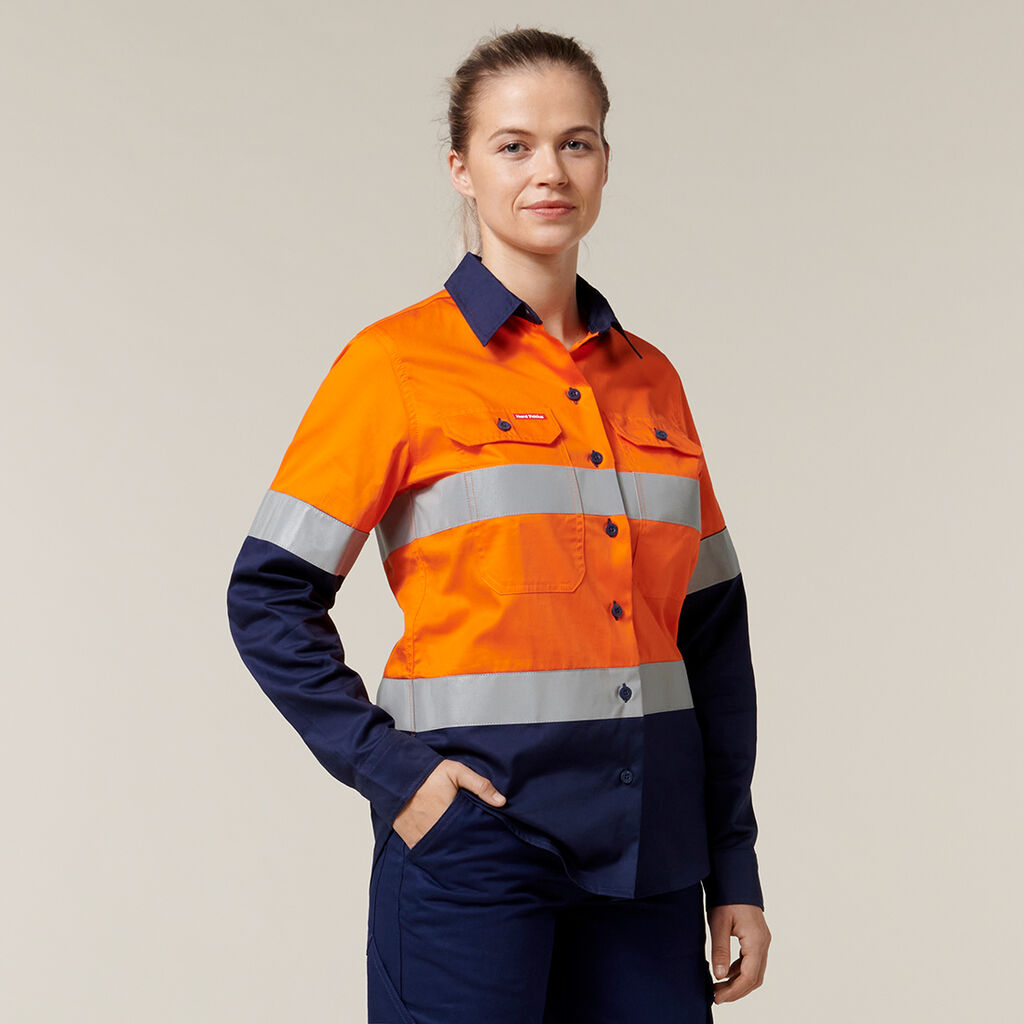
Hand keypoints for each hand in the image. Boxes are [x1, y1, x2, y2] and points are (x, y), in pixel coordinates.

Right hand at [392, 759, 506, 850]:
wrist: (395, 775)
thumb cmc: (428, 773)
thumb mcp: (456, 772)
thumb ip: (480, 785)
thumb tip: (502, 801)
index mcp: (448, 813)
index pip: (470, 834)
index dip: (479, 838)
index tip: (486, 839)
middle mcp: (434, 829)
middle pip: (457, 846)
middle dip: (467, 847)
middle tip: (476, 848)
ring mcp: (421, 836)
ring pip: (442, 852)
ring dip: (451, 851)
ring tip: (461, 849)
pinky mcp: (411, 840)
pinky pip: (426, 853)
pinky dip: (435, 853)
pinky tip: (444, 850)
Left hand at [707, 904, 770, 1002]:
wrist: (735, 878)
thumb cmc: (727, 897)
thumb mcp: (719, 923)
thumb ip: (720, 950)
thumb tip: (719, 976)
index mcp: (756, 941)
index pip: (748, 977)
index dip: (733, 991)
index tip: (717, 997)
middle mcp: (763, 943)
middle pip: (754, 978)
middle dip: (736, 991)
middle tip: (717, 996)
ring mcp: (762, 941)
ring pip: (754, 971)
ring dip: (738, 982)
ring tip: (719, 987)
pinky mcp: (757, 938)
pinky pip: (751, 961)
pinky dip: (740, 971)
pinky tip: (725, 972)